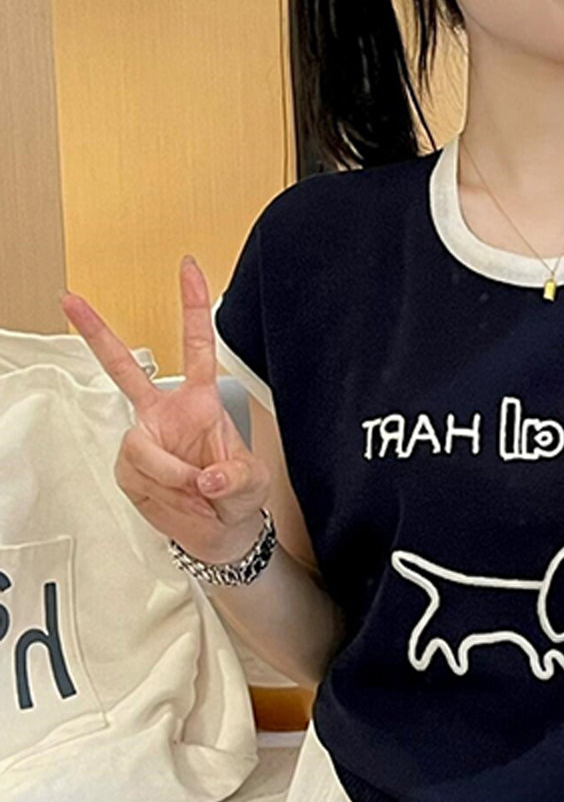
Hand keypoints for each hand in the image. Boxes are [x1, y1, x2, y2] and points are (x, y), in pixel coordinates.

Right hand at [62, 258, 270, 565]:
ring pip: (142, 448)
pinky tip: (179, 498)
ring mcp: (145, 439)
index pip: (198, 346)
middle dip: (97, 334)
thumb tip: (208, 477)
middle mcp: (167, 414)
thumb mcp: (254, 483)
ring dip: (174, 476)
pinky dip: (165, 491)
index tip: (187, 270)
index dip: (193, 307)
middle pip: (124, 368)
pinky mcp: (130, 467)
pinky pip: (141, 473)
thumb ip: (237, 479)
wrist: (220, 532)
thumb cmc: (238, 495)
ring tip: (197, 491)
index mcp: (202, 401)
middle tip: (71, 301)